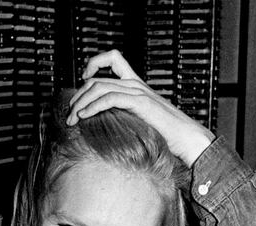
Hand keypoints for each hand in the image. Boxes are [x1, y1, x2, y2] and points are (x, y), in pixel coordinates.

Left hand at [68, 49, 213, 166]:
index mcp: (135, 84)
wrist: (185, 138)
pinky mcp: (139, 102)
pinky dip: (92, 107)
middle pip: (97, 78)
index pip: (113, 58)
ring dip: (81, 103)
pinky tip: (84, 116)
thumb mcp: (139, 121)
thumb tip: (103, 124)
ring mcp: (137, 91)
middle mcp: (135, 84)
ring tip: (73, 119)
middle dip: (78, 95)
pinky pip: (109, 99)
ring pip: (99, 87)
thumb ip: (124, 115)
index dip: (94, 63)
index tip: (83, 79)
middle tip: (70, 113)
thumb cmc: (165, 134)